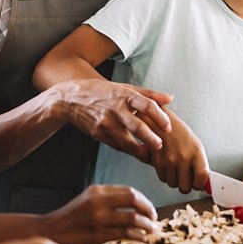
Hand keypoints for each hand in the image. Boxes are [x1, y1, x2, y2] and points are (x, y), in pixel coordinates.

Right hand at [46, 185, 159, 243]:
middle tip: (154, 219)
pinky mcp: (97, 234)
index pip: (129, 191)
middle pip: (133, 199)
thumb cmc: (70, 220)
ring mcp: (98, 218)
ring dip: (147, 225)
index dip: (144, 201)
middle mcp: (98, 201)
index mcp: (97, 191)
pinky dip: (138, 236)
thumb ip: (106, 200)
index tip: (150, 210)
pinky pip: (125, 234)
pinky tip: (142, 239)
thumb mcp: (87, 202)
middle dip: (148, 209)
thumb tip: (133, 205)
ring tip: (152, 231)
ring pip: (132, 218)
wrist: (50, 232)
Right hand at [58, 80, 172, 161]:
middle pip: (137, 126)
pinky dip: (127, 150)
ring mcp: (105, 123)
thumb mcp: (124, 88)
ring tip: (150, 155)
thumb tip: (171, 98)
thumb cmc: (103, 92)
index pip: (146, 105)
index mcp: (124, 95)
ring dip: (140, 151)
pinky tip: (135, 152)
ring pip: (126, 142)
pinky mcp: (98, 134)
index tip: (168, 127)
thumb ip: (148, 94)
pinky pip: (116, 145)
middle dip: (151, 139)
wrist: (71, 99)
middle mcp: (115, 109)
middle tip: (161, 146)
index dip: (159, 117)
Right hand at [145, 113, 210, 194]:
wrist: (159, 120)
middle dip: (185, 185)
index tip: (198, 184)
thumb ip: (200, 165)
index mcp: (196, 151)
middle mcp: (183, 156)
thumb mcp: (194, 145)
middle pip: (185, 187)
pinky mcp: (157, 161)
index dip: (200, 185)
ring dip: (174, 179)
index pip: (202, 177)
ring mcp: (169, 159)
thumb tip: (205, 185)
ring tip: (174, 166)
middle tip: (185, 177)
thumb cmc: (179, 133)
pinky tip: (166, 163)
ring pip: (172, 184)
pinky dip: (164, 174)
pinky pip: (162, 178)